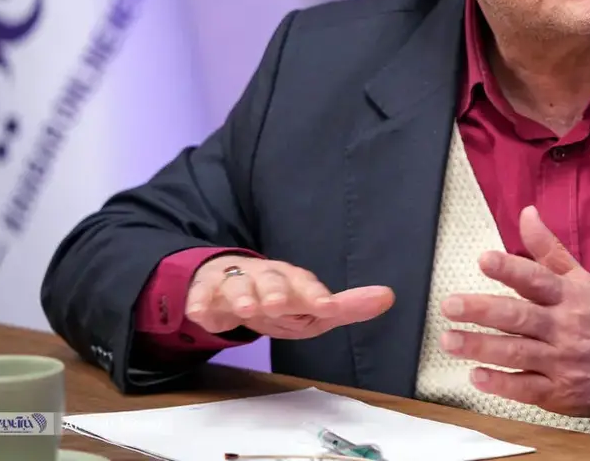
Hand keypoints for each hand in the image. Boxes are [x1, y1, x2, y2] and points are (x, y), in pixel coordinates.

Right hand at [185, 256, 394, 339]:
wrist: (232, 285)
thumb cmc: (281, 299)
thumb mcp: (313, 308)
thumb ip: (347, 306)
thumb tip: (388, 297)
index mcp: (294, 279)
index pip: (307, 283)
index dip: (315, 294)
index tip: (326, 306)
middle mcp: (266, 275)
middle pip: (272, 280)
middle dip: (275, 292)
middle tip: (276, 306)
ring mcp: (235, 281)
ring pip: (237, 285)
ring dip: (241, 297)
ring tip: (245, 310)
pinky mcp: (208, 292)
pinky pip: (202, 295)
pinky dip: (201, 303)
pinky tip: (201, 313)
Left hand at [439, 206, 589, 417]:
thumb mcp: (580, 279)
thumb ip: (549, 249)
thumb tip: (526, 213)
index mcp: (568, 296)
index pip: (537, 280)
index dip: (510, 269)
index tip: (484, 260)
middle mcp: (563, 327)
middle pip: (520, 317)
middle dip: (483, 311)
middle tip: (450, 305)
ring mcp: (559, 362)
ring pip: (516, 353)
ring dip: (481, 347)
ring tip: (449, 340)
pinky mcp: (556, 392)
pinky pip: (525, 388)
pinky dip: (500, 383)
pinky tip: (475, 376)